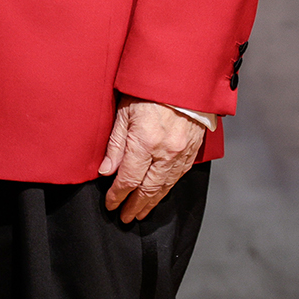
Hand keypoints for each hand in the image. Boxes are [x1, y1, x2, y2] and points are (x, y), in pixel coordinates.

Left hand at [100, 98, 207, 221]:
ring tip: (140, 212)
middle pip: (148, 189)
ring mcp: (181, 154)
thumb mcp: (124, 112)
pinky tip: (159, 195)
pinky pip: (178, 177)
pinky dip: (166, 190)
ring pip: (165, 187)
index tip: (110, 204)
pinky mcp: (192, 152)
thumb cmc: (148, 91)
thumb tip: (106, 172)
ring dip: (151, 202)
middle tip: (125, 218)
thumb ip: (115, 144)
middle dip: (135, 205)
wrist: (184, 81)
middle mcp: (166, 152)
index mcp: (145, 142)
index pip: (128, 178)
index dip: (118, 195)